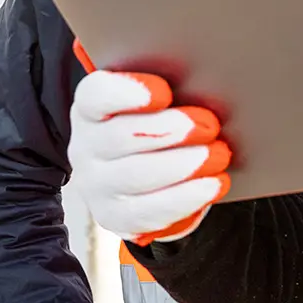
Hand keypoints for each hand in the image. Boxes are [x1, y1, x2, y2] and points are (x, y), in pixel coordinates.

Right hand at [69, 69, 230, 244]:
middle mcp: (84, 147)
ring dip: (183, 165)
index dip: (128, 92)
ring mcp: (96, 185)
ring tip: (218, 155)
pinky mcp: (114, 217)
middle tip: (208, 125)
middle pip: (122, 136)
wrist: (135, 179)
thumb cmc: (150, 127)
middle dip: (170, 130)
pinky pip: (148, 211)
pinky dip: (185, 197)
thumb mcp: (151, 105)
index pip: (95, 95)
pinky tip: (212, 184)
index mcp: (89, 108)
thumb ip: (163, 93)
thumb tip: (198, 84)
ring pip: (137, 175)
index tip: (164, 91)